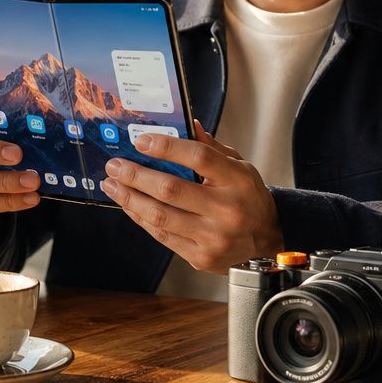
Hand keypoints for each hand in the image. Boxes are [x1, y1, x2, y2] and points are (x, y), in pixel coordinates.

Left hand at [99, 120, 282, 272]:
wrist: (269, 241)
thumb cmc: (249, 199)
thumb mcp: (240, 167)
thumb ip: (212, 148)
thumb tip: (189, 125)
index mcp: (237, 180)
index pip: (198, 157)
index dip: (166, 147)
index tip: (141, 141)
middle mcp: (226, 209)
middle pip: (171, 189)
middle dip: (136, 176)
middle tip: (115, 166)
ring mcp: (213, 236)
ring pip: (161, 216)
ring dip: (130, 198)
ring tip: (113, 185)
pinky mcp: (201, 257)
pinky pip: (163, 236)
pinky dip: (141, 219)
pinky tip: (129, 205)